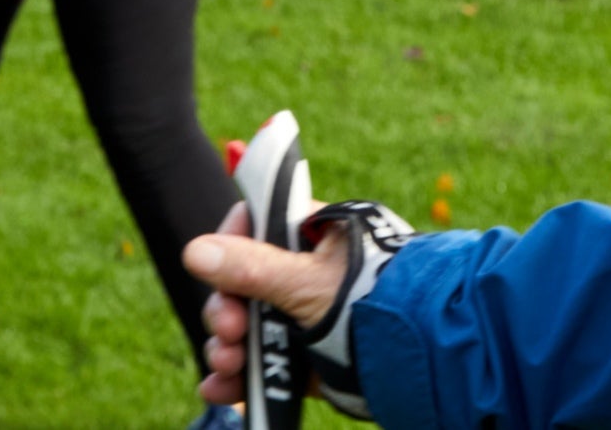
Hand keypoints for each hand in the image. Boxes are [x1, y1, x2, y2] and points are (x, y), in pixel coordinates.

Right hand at [189, 200, 353, 405]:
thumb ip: (250, 269)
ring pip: (247, 326)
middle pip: (241, 282)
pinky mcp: (306, 354)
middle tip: (229, 330)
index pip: (255, 223)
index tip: (213, 267)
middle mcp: (305, 270)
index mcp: (313, 233)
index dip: (228, 245)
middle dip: (227, 310)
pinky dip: (239, 375)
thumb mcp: (305, 283)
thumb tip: (194, 251)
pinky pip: (261, 360)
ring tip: (227, 363)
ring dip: (228, 346)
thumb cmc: (370, 302)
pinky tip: (220, 388)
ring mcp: (304, 314)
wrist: (416, 359)